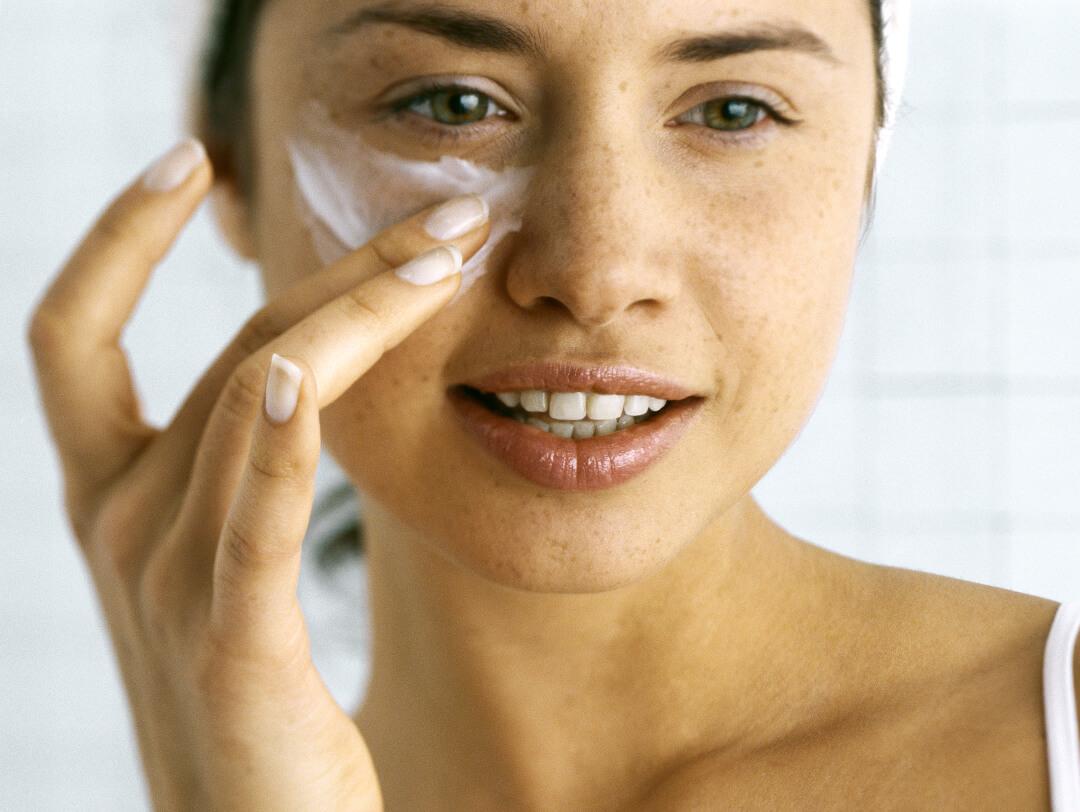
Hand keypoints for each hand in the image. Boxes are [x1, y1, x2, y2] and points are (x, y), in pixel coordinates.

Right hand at [26, 138, 490, 809]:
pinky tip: (317, 372)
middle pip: (230, 345)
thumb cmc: (253, 704)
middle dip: (343, 266)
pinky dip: (282, 437)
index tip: (190, 156)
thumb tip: (298, 375)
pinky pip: (257, 516)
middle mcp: (119, 523)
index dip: (117, 236)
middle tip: (448, 217)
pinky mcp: (234, 643)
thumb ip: (243, 475)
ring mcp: (168, 582)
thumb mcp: (225, 568)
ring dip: (357, 315)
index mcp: (111, 499)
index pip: (71, 332)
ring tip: (449, 258)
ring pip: (259, 397)